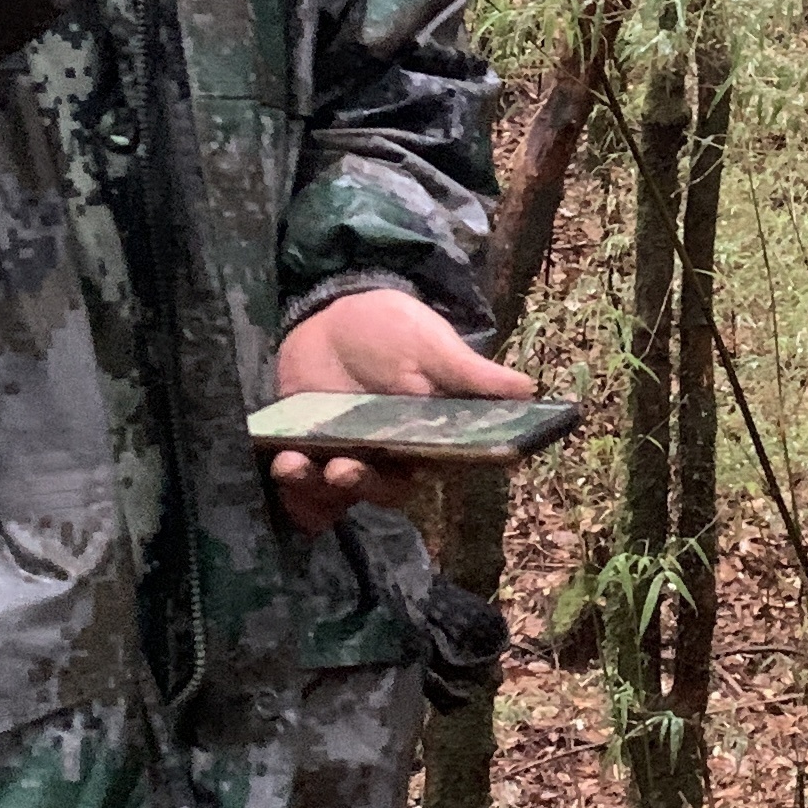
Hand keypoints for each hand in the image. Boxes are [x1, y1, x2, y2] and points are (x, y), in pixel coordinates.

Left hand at [263, 289, 536, 533]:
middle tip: (343, 469)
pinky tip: (278, 466)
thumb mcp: (433, 345)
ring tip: (293, 465)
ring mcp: (347, 456)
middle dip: (360, 484)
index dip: (417, 475)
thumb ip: (471, 374)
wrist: (334, 312)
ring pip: (338, 495)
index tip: (408, 468)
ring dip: (315, 489)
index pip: (432, 468)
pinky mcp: (308, 452)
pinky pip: (302, 490)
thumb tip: (529, 389)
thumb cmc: (394, 329)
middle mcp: (389, 457)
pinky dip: (291, 490)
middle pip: (380, 489)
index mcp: (428, 437)